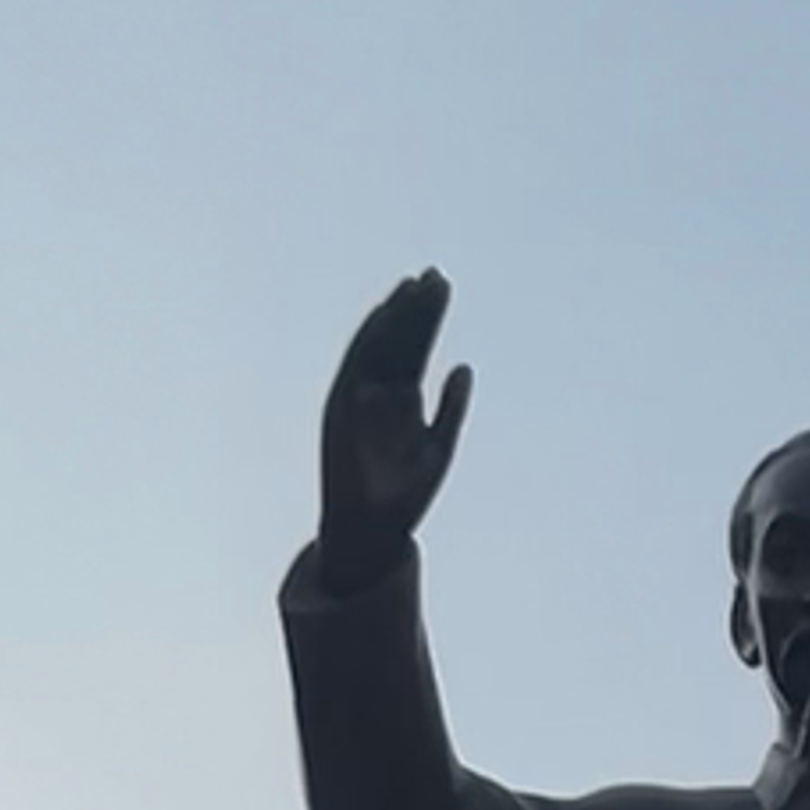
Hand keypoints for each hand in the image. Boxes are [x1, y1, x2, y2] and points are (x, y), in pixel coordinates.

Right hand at [313, 271, 472, 577]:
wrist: (371, 534)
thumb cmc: (405, 497)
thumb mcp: (439, 446)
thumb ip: (451, 408)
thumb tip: (465, 366)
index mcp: (403, 401)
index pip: (415, 348)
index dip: (427, 317)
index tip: (441, 286)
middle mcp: (380, 394)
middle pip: (401, 341)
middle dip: (417, 309)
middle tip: (436, 275)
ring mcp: (361, 399)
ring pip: (381, 347)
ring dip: (397, 317)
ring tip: (415, 285)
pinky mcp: (344, 409)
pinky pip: (356, 367)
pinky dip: (370, 342)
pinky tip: (386, 315)